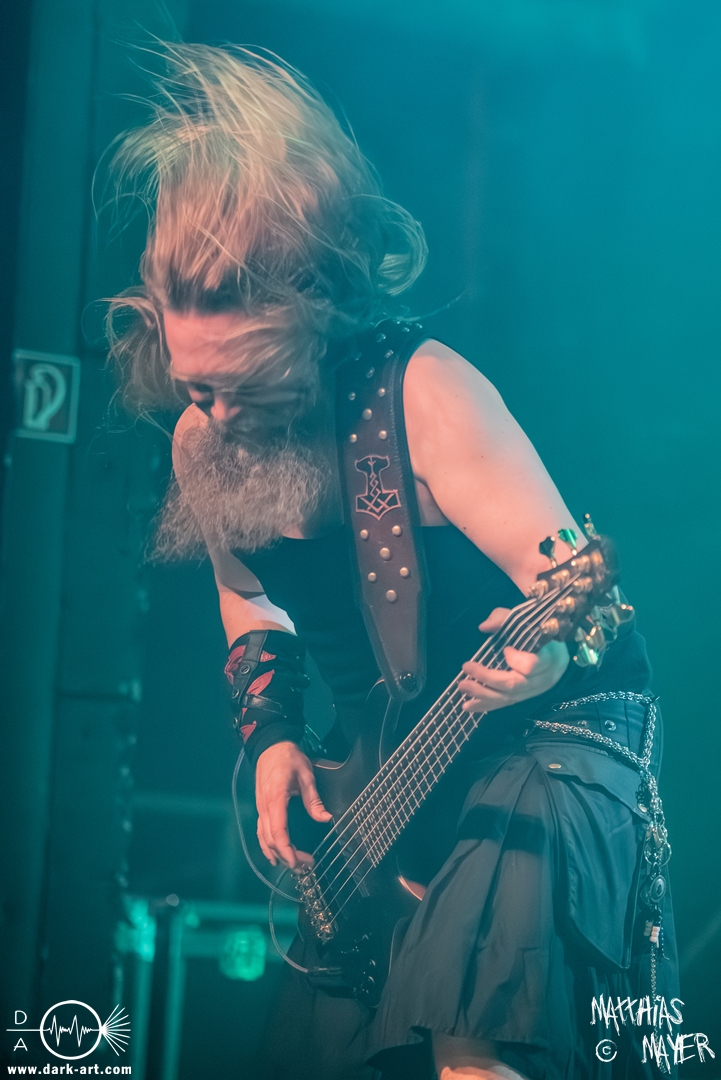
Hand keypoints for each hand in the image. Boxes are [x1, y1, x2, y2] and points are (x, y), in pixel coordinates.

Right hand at [255, 741, 330, 868]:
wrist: (271, 745)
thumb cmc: (289, 758)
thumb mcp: (306, 775)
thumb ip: (314, 799)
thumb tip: (325, 818)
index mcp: (276, 799)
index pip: (278, 832)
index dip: (287, 850)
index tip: (298, 862)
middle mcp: (265, 807)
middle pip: (271, 839)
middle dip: (287, 856)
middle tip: (305, 866)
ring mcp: (260, 808)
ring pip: (264, 837)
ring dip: (277, 854)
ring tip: (293, 866)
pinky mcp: (261, 807)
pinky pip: (261, 831)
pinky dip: (267, 845)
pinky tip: (274, 855)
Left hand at [458, 607, 568, 712]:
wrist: (557, 650)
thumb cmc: (539, 631)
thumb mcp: (525, 619)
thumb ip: (504, 619)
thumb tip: (484, 627)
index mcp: (549, 656)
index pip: (532, 666)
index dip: (517, 660)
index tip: (506, 649)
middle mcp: (543, 678)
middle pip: (514, 684)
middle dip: (487, 678)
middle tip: (466, 668)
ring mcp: (534, 691)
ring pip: (507, 697)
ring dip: (482, 694)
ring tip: (462, 686)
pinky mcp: (525, 697)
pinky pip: (505, 703)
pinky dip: (486, 705)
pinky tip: (468, 705)